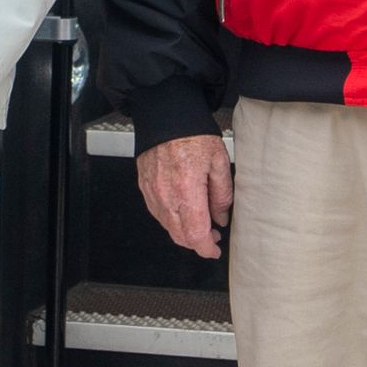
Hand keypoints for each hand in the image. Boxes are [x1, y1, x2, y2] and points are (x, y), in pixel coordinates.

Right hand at [138, 132, 234, 260]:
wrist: (164, 116)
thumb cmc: (191, 133)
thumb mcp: (218, 160)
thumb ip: (222, 194)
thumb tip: (221, 217)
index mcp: (187, 190)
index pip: (195, 234)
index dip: (207, 248)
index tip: (215, 250)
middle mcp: (166, 195)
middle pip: (180, 236)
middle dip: (197, 243)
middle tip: (212, 237)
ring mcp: (152, 193)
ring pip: (168, 227)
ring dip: (184, 232)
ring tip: (200, 222)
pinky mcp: (145, 187)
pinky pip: (157, 214)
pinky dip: (171, 220)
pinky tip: (183, 211)